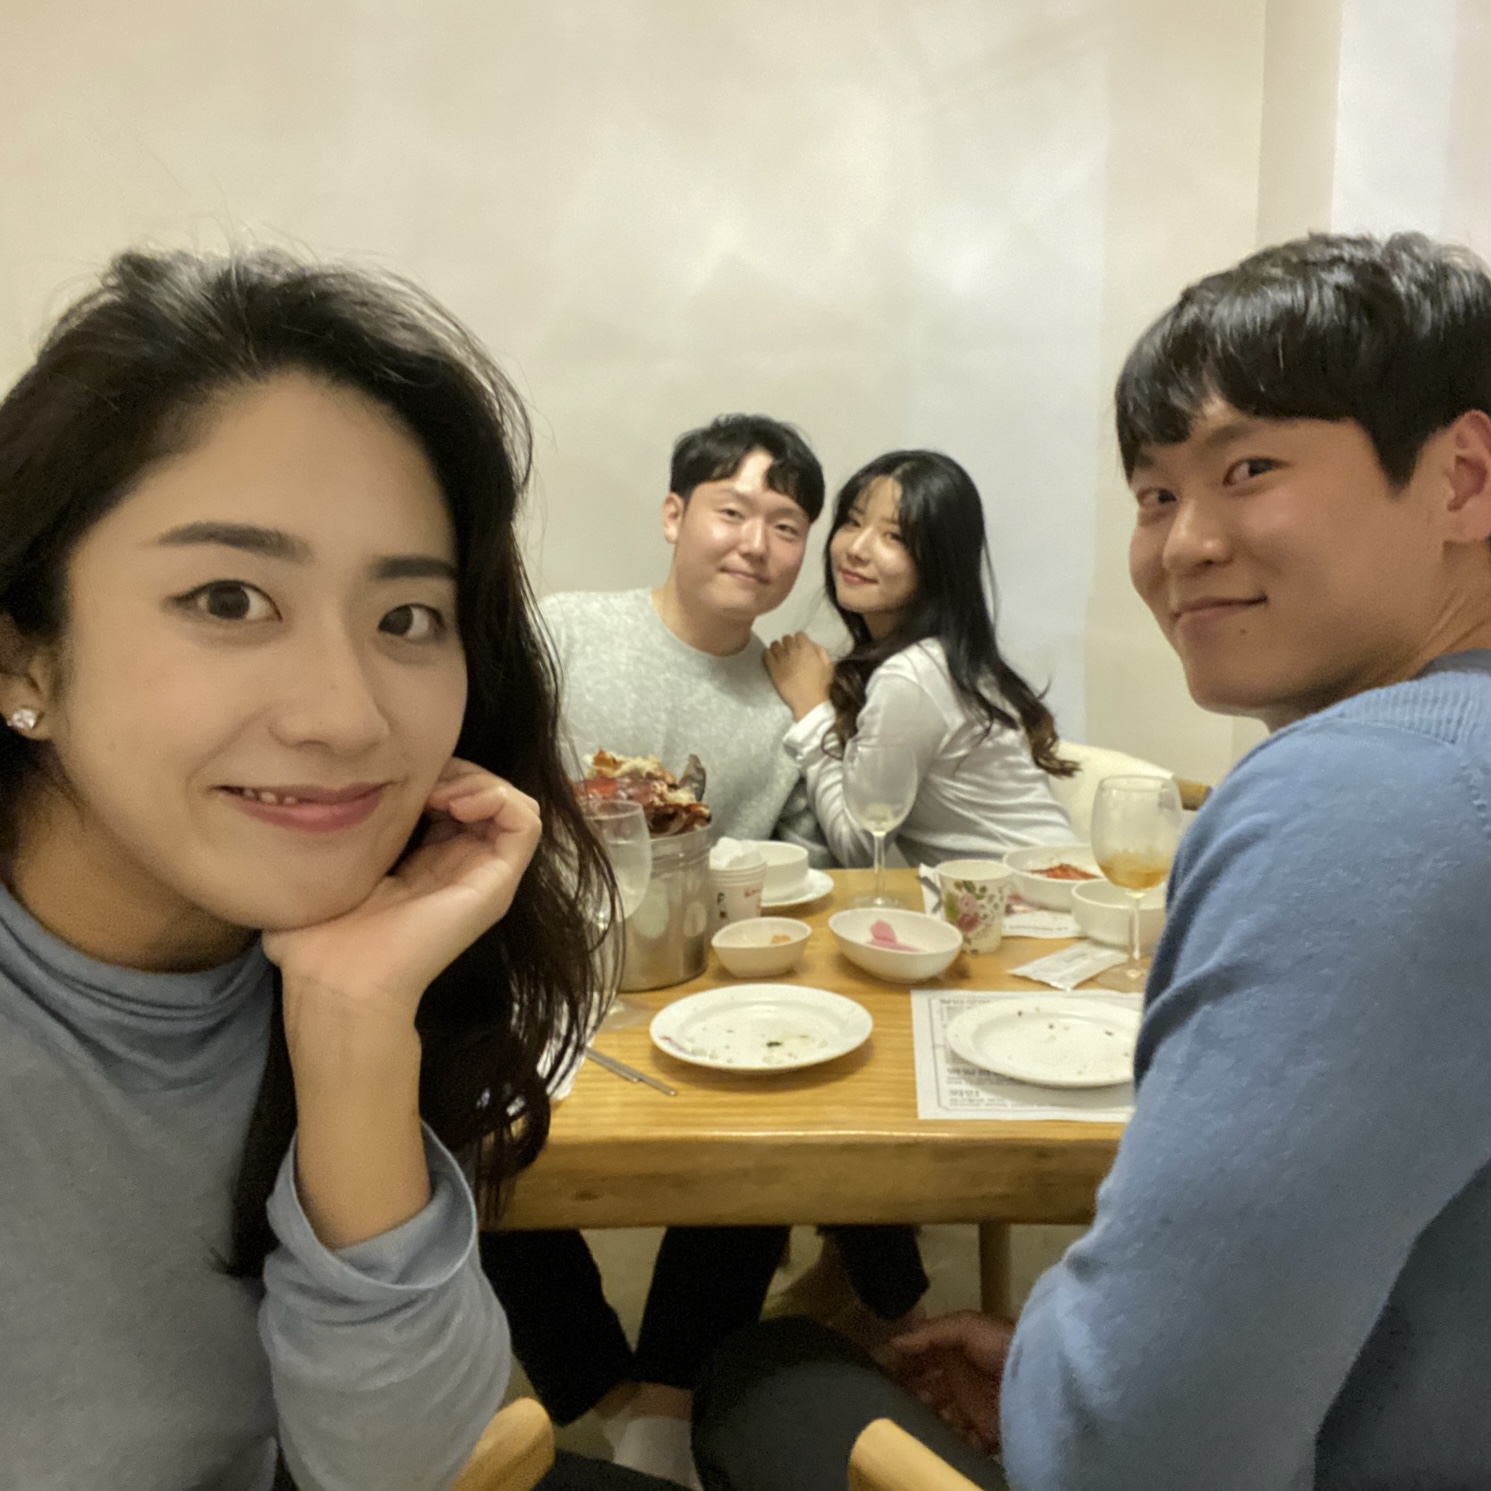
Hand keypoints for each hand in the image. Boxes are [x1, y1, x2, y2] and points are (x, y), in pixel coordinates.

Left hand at [265, 759, 541, 1249]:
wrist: (339, 984)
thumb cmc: (319, 940)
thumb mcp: (323, 870)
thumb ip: (325, 837)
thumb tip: (298, 801)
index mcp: (425, 862)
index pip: (450, 796)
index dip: (430, 772)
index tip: (391, 776)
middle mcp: (461, 865)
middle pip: (481, 792)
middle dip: (454, 769)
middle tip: (418, 780)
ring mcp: (483, 875)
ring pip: (509, 801)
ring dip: (478, 780)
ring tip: (439, 790)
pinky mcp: (498, 883)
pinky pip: (525, 822)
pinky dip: (497, 797)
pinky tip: (454, 802)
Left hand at [765, 632, 835, 719]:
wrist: (808, 702)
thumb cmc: (820, 685)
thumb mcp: (828, 665)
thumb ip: (821, 651)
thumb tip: (812, 644)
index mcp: (807, 649)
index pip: (799, 634)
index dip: (800, 639)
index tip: (801, 646)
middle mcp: (793, 651)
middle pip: (786, 638)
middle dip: (789, 643)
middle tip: (791, 651)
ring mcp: (781, 659)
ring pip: (775, 644)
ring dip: (778, 647)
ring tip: (780, 654)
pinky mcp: (773, 669)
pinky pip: (766, 655)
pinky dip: (768, 654)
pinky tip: (772, 658)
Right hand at [884, 1311, 1014, 1453]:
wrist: (1040, 1379)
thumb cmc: (1001, 1345)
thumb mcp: (965, 1326)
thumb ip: (929, 1333)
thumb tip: (891, 1342)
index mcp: (954, 1350)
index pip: (920, 1357)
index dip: (901, 1363)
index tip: (878, 1372)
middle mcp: (960, 1378)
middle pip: (926, 1389)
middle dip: (909, 1394)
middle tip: (890, 1400)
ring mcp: (971, 1406)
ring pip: (939, 1416)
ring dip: (926, 1419)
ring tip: (911, 1420)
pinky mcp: (984, 1431)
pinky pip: (960, 1440)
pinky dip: (949, 1441)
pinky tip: (938, 1437)